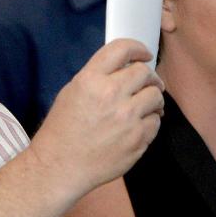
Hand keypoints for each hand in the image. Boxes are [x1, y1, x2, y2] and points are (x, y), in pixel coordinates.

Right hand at [29, 39, 163, 206]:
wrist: (59, 167)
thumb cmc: (62, 132)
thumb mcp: (71, 93)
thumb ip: (97, 78)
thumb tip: (125, 70)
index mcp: (90, 80)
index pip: (123, 49)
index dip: (138, 48)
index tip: (144, 54)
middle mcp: (111, 95)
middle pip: (145, 72)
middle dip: (148, 77)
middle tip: (147, 84)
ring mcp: (127, 118)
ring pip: (156, 96)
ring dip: (152, 99)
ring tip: (144, 107)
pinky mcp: (137, 139)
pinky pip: (156, 122)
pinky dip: (150, 122)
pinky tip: (136, 127)